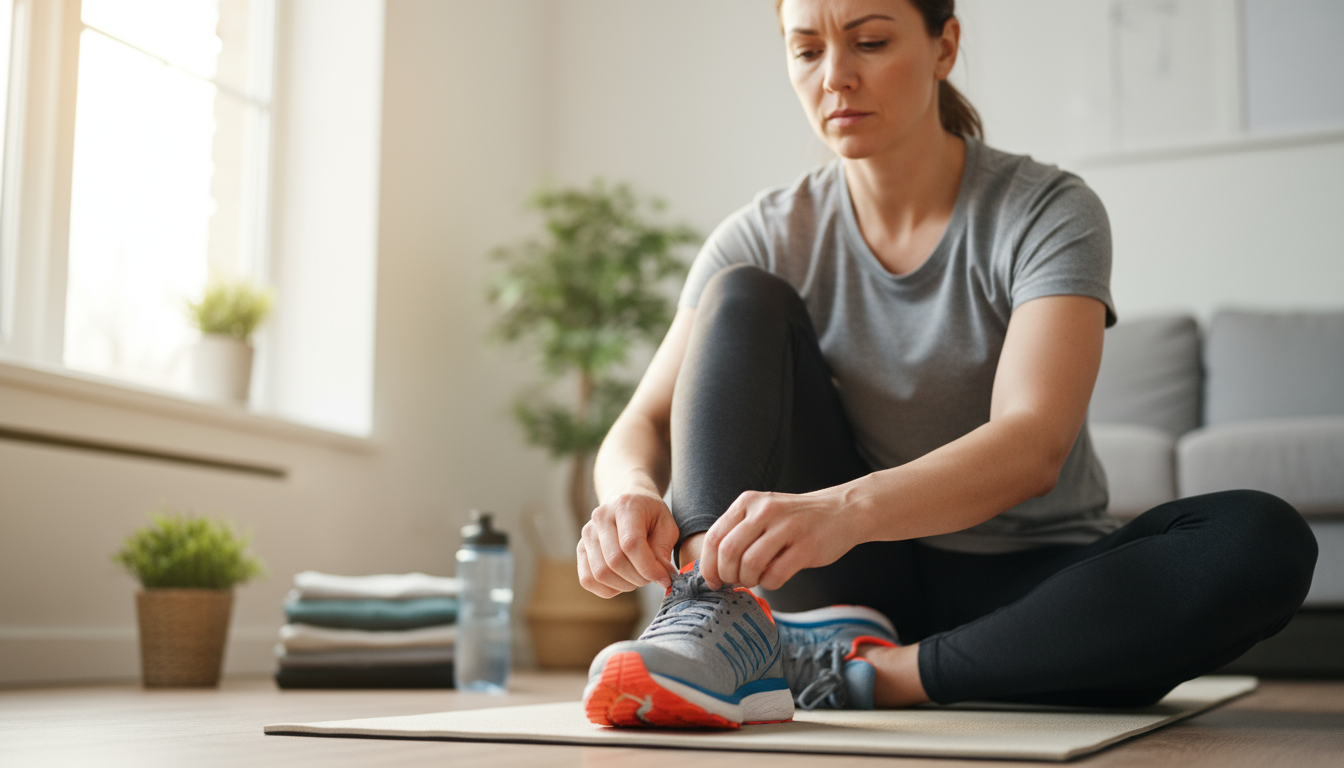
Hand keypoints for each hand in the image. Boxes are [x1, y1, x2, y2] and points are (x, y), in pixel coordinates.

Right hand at [577, 491, 678, 597]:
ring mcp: (587, 534)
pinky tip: (622, 582)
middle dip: (639, 578)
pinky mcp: (581, 549)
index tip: (665, 579)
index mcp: (625, 506)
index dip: (649, 568)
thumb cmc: (650, 514)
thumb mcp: (666, 525)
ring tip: (638, 578)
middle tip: (652, 577)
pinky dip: (607, 589)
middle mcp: (601, 518)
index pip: (631, 544)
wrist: (627, 500)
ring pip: (600, 573)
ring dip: (624, 585)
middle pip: (615, 561)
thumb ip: (663, 550)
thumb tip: (662, 578)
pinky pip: (587, 579)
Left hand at [699, 490, 857, 590]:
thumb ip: (738, 533)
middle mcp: (765, 510)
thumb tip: (712, 569)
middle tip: (736, 583)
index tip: (712, 581)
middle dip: (727, 576)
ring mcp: (787, 527)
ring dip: (749, 580)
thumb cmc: (797, 520)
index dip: (708, 565)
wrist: (842, 511)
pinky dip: (769, 584)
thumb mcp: (763, 514)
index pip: (714, 537)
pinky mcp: (806, 547)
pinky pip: (775, 575)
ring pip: (749, 565)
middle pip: (728, 553)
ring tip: (756, 579)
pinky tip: (774, 577)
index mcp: (748, 502)